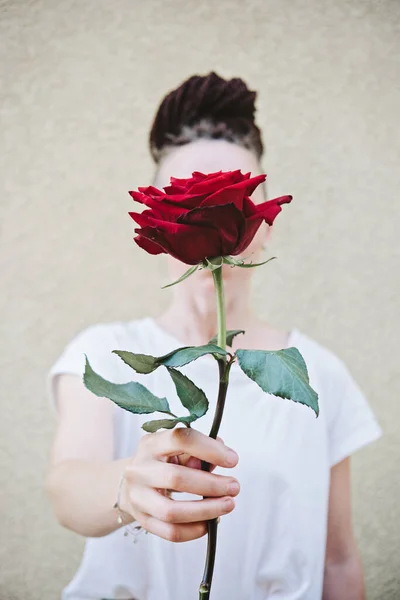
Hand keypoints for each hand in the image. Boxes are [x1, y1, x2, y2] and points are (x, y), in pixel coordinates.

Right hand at [120, 427, 239, 542]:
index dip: (209, 449)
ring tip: (227, 505)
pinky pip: (170, 532)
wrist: (133, 483)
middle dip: (211, 485)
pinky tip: (210, 523)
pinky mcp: (142, 520)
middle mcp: (139, 469)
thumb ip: (198, 450)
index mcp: (151, 444)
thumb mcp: (176, 449)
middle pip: (176, 478)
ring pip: (172, 511)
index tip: (233, 460)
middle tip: (234, 487)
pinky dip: (194, 530)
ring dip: (206, 510)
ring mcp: (138, 497)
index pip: (180, 439)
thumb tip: (223, 451)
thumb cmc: (163, 462)